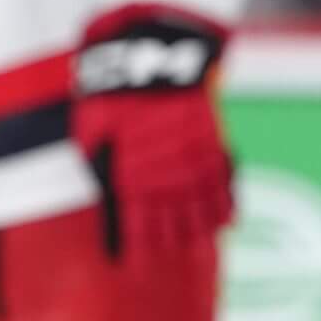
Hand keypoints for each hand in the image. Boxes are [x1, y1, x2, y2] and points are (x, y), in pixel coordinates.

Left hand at [72, 5, 233, 256]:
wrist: (150, 53)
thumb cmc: (111, 94)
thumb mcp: (92, 135)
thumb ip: (104, 169)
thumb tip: (110, 192)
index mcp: (132, 179)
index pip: (138, 227)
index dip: (139, 249)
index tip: (136, 267)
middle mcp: (167, 177)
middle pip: (174, 224)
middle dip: (171, 242)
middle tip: (171, 255)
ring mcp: (194, 162)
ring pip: (203, 209)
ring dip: (202, 229)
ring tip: (201, 243)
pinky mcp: (213, 142)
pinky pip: (225, 183)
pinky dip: (228, 204)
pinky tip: (229, 220)